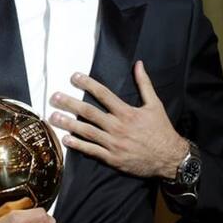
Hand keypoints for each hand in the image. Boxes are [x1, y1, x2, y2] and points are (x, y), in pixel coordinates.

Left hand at [49, 60, 188, 179]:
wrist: (169, 158)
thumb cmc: (161, 130)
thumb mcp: (155, 104)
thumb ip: (144, 84)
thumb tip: (138, 64)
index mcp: (127, 112)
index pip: (103, 94)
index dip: (87, 84)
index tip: (74, 77)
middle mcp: (118, 127)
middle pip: (89, 112)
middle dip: (70, 103)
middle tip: (54, 96)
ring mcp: (113, 143)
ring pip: (86, 131)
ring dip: (68, 123)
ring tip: (53, 116)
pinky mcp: (112, 158)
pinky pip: (91, 150)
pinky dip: (78, 145)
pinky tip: (65, 139)